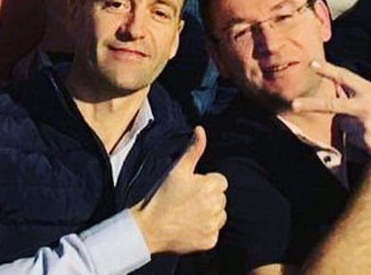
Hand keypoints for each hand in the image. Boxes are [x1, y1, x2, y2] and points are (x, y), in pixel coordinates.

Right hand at [130, 126, 227, 254]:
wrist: (149, 228)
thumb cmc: (161, 195)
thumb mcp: (177, 169)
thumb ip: (193, 149)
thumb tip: (200, 129)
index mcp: (209, 187)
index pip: (220, 182)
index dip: (206, 183)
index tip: (191, 188)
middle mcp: (215, 207)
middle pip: (221, 198)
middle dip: (208, 198)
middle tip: (187, 201)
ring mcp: (212, 226)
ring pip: (220, 215)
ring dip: (209, 214)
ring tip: (188, 214)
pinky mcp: (210, 242)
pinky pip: (214, 232)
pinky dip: (204, 231)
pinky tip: (189, 227)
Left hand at [290, 61, 370, 163]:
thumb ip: (361, 98)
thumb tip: (337, 104)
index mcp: (370, 91)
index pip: (345, 77)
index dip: (327, 70)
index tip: (312, 64)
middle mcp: (365, 106)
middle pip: (331, 104)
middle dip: (311, 104)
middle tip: (294, 104)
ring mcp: (364, 125)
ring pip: (343, 127)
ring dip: (351, 130)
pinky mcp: (366, 142)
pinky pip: (352, 143)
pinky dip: (359, 143)